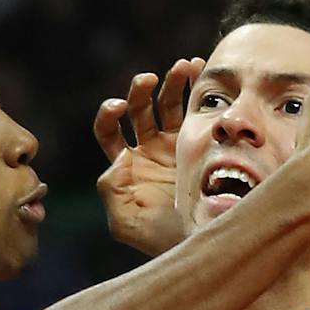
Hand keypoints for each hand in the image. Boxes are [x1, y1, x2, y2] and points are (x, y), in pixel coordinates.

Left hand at [93, 57, 203, 257]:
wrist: (202, 241)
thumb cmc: (160, 239)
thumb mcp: (126, 224)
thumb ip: (111, 193)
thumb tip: (116, 161)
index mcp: (126, 165)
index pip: (108, 130)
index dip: (109, 114)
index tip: (119, 107)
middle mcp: (148, 150)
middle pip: (138, 109)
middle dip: (140, 90)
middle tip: (150, 80)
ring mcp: (175, 144)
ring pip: (168, 103)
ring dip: (173, 81)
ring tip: (186, 67)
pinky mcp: (201, 142)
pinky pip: (196, 110)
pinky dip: (197, 88)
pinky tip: (201, 72)